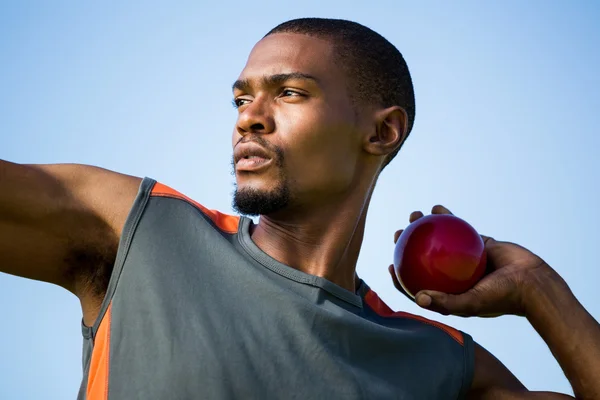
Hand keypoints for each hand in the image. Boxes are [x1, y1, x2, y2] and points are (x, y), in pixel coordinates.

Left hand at [388, 205, 554, 317]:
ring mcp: (464, 259)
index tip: (391, 266)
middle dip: (406, 245)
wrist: (533, 281)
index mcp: (449, 293)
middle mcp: (453, 276)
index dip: (401, 278)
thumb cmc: (502, 297)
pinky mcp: (477, 243)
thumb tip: (418, 297)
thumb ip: (446, 303)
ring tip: (414, 215)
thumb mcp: (471, 304)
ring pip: (438, 240)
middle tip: (397, 234)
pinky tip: (437, 208)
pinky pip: (458, 228)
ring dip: (423, 226)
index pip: (418, 286)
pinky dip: (447, 217)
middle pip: (423, 259)